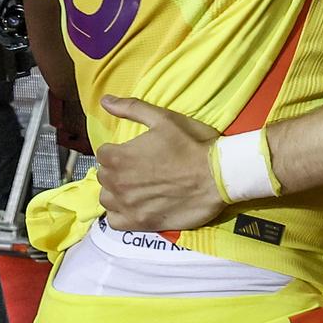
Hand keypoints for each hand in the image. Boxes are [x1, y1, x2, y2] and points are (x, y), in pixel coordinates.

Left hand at [93, 96, 225, 232]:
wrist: (218, 176)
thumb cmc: (192, 145)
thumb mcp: (164, 119)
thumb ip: (131, 109)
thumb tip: (104, 100)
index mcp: (118, 156)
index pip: (104, 153)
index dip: (121, 151)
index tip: (138, 152)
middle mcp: (116, 182)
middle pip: (105, 175)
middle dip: (118, 170)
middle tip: (142, 168)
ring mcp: (127, 205)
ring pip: (107, 198)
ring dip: (118, 192)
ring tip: (138, 187)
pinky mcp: (138, 223)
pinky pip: (115, 220)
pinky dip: (121, 213)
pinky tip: (136, 205)